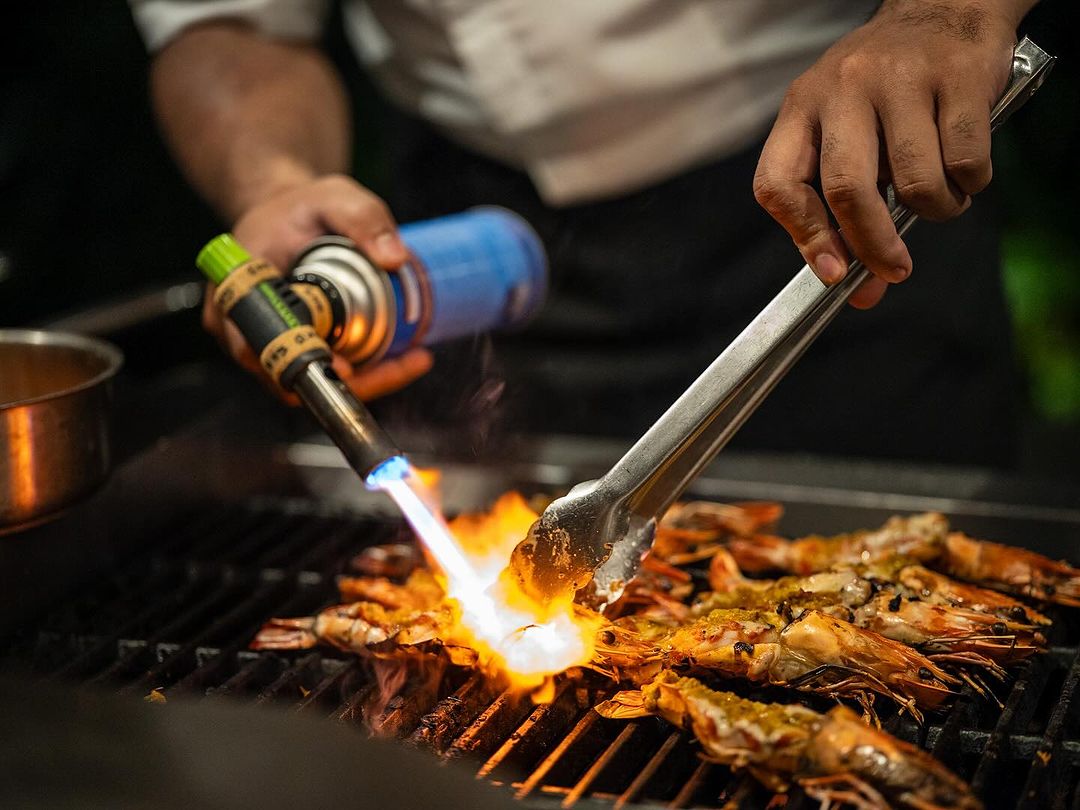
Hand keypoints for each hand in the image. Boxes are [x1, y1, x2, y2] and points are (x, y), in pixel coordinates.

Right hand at [201, 173, 432, 399]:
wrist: (288, 214)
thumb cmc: (302, 206)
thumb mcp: (334, 197)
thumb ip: (363, 218)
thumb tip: (395, 259)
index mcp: (238, 293)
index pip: (263, 346)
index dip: (305, 364)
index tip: (350, 368)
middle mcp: (242, 329)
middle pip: (295, 378)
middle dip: (355, 379)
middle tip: (410, 361)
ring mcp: (267, 345)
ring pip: (316, 382)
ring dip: (368, 378)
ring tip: (417, 358)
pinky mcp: (293, 350)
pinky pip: (326, 373)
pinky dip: (364, 371)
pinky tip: (405, 356)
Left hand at [753, 0, 1021, 307]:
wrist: (942, 8)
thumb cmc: (885, 89)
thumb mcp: (843, 128)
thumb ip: (842, 205)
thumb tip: (862, 287)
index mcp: (802, 107)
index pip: (779, 182)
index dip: (803, 236)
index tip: (833, 273)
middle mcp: (843, 89)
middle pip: (846, 189)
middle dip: (872, 243)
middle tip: (894, 270)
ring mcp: (900, 78)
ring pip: (915, 182)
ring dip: (936, 210)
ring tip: (941, 197)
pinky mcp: (956, 75)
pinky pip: (965, 161)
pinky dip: (971, 183)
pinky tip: (965, 171)